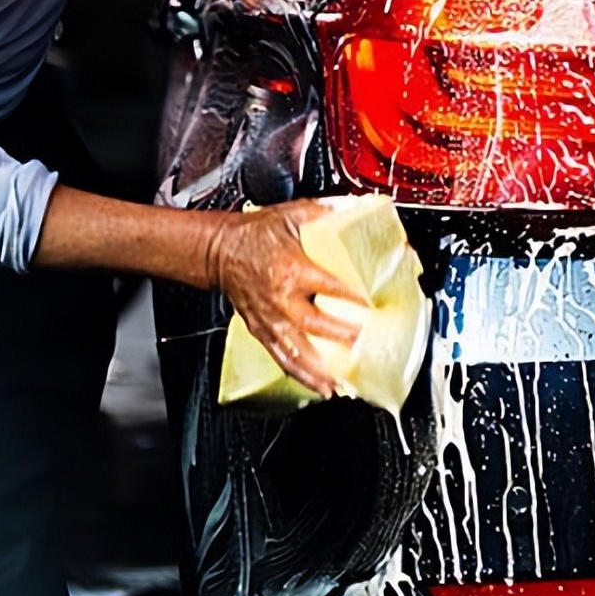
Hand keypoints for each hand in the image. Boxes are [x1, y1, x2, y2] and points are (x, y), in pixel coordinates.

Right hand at [206, 199, 366, 397]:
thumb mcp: (291, 215)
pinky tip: (320, 387)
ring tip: (341, 385)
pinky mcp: (263, 331)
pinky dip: (302, 376)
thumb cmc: (255, 234)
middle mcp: (281, 299)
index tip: (374, 306)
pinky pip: (283, 358)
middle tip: (365, 346)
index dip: (353, 296)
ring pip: (298, 351)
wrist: (220, 250)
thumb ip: (326, 213)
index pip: (330, 286)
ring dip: (320, 370)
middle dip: (342, 338)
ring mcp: (271, 319)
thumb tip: (359, 208)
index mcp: (292, 269)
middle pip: (316, 324)